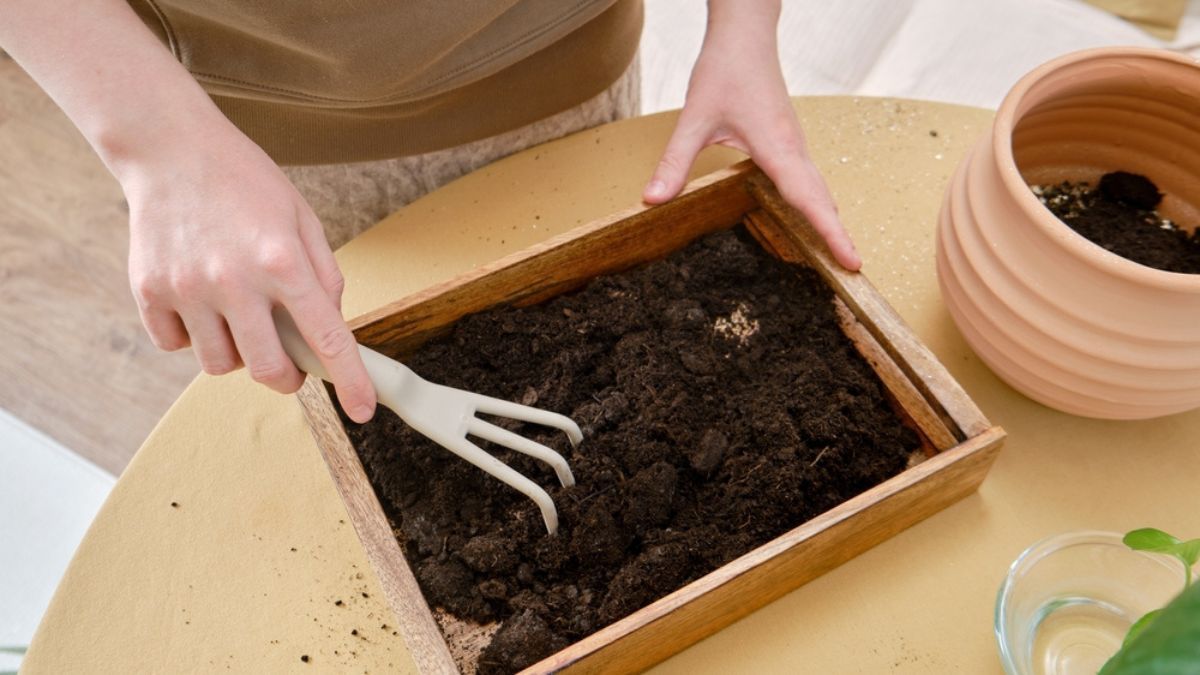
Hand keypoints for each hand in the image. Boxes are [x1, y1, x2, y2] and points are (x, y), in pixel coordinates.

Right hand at [121, 127, 376, 421]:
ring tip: (237, 313)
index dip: (350, 381)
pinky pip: (176, 346)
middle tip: (290, 362)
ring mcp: (188, 288)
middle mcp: (234, 280)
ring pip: (220, 365)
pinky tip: (199, 301)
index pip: (327, 338)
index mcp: (283, 261)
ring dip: (238, 354)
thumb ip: (324, 275)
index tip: (362, 410)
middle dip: (288, 377)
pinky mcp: (149, 291)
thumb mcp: (302, 218)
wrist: (171, 148)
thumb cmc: (245, 182)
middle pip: (270, 371)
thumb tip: (331, 327)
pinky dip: (192, 336)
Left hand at [643, 0, 861, 270]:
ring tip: (840, 254)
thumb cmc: (724, 71)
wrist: (745, 35)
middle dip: (839, 235)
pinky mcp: (789, 141)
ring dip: (829, 220)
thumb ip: (674, 163)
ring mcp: (795, 145)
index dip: (831, 232)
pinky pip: (808, 179)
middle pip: (822, 200)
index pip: (809, 199)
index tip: (853, 261)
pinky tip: (809, 217)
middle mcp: (794, 149)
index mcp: (778, 148)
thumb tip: (651, 201)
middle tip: (853, 271)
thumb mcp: (694, 119)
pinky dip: (816, 203)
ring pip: (818, 189)